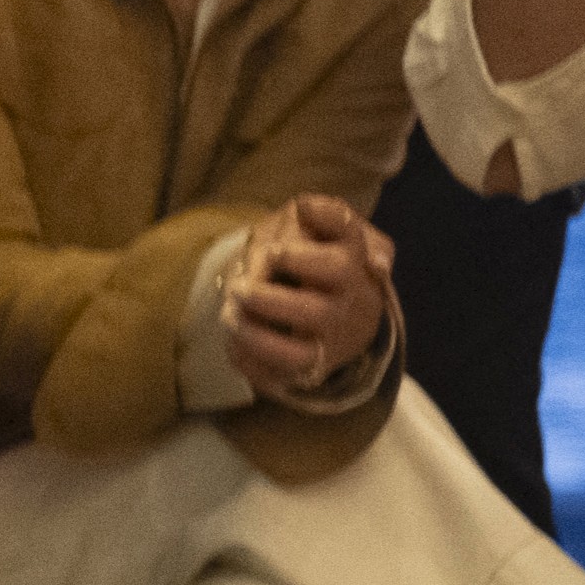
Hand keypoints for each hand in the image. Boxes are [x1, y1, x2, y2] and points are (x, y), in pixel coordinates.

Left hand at [221, 192, 395, 399]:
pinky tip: (231, 343)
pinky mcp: (310, 370)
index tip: (277, 243)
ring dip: (257, 337)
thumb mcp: (323, 226)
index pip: (342, 260)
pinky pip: (278, 378)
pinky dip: (249, 363)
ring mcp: (331, 343)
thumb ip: (320, 213)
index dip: (307, 254)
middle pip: (318, 312)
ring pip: (298, 355)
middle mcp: (349, 307)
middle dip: (271, 301)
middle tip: (239, 288)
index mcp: (356, 267)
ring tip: (229, 316)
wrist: (336, 306)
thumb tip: (306, 206)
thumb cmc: (318, 256)